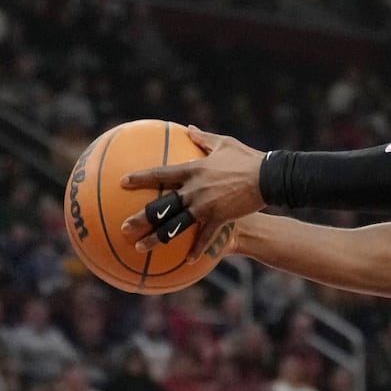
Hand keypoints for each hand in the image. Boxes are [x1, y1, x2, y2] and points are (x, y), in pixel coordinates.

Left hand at [120, 126, 265, 261]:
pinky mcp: (219, 218)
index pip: (160, 174)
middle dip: (140, 218)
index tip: (123, 182)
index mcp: (193, 170)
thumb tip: (189, 128)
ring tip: (140, 248)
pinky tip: (188, 261)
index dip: (140, 178)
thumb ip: (203, 138)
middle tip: (124, 228)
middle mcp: (194, 190)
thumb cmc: (247, 157)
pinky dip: (197, 249)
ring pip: (175, 226)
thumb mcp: (224, 143)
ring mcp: (205, 206)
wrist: (268, 177)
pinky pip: (205, 237)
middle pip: (161, 207)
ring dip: (156, 239)